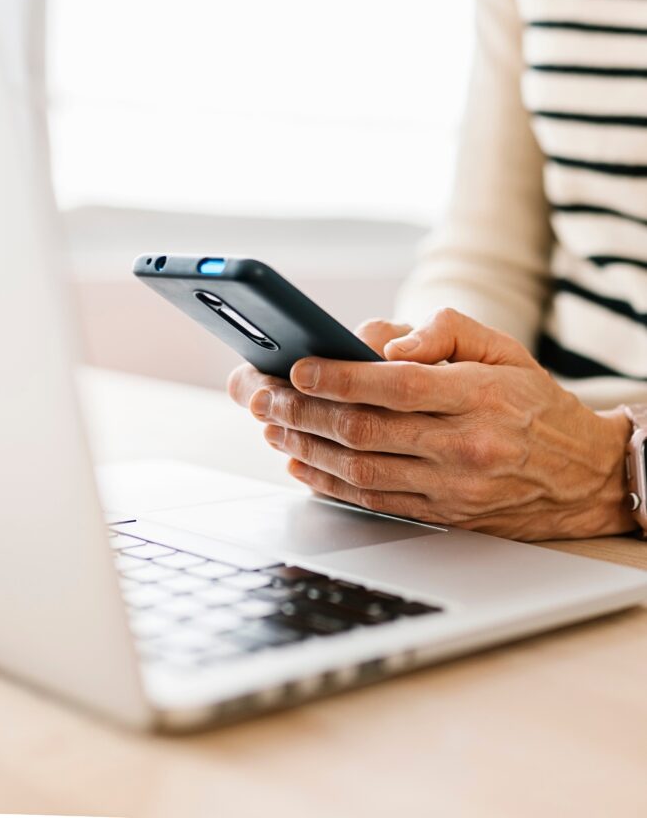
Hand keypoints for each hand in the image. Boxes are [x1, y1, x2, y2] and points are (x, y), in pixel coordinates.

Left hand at [227, 310, 634, 540]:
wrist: (583, 477)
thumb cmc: (533, 402)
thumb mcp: (502, 347)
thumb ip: (442, 331)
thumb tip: (381, 343)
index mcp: (480, 396)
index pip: (397, 385)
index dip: (339, 376)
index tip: (297, 365)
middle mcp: (465, 446)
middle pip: (365, 429)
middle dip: (302, 410)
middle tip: (262, 394)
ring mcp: (453, 488)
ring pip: (361, 470)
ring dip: (305, 447)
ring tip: (270, 424)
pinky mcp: (443, 515)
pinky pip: (374, 501)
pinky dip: (329, 483)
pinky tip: (300, 462)